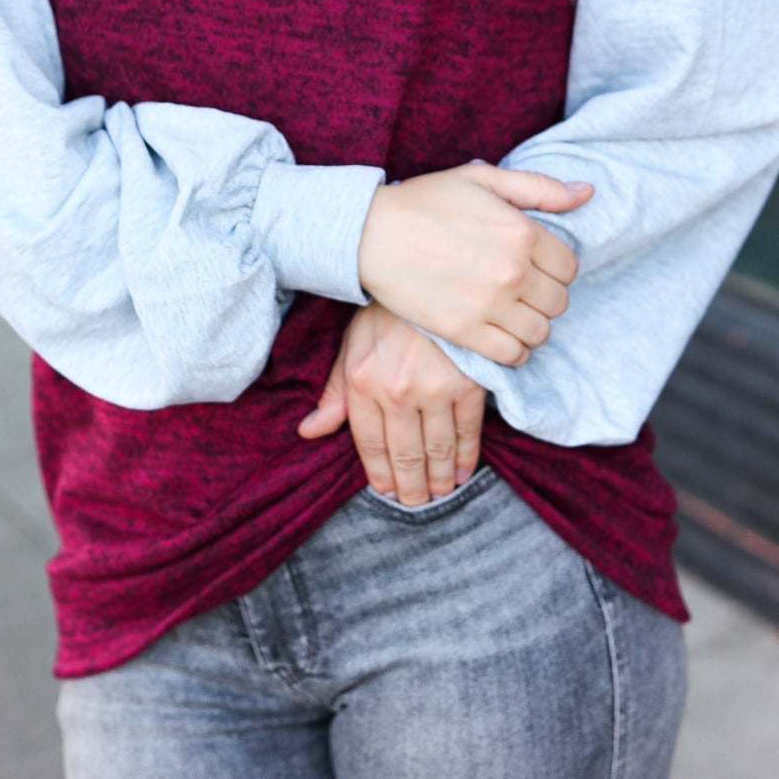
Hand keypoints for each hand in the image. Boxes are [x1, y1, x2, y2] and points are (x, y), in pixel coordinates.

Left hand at [297, 301, 485, 504]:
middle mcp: (396, 391)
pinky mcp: (468, 383)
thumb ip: (334, 393)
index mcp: (362, 381)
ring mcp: (434, 389)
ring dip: (439, 478)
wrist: (432, 276)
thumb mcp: (352, 346)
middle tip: (416, 502)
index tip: (387, 490)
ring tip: (440, 492)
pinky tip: (464, 471)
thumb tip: (309, 431)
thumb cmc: (387, 313)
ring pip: (436, 449)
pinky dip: (466, 456)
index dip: (378, 473)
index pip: (368, 443)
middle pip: (404, 455)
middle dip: (411, 486)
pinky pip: (467, 432)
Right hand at [356, 160, 593, 366]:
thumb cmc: (425, 201)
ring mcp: (489, 304)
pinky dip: (514, 351)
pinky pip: (512, 355)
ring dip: (531, 325)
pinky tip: (501, 336)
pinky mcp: (465, 331)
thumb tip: (587, 193)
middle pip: (558, 302)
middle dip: (544, 297)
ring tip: (512, 314)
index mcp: (522, 231)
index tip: (535, 266)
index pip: (569, 266)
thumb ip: (539, 187)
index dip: (554, 268)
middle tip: (521, 290)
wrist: (370, 233)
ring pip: (539, 332)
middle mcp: (513, 271)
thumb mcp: (482, 178)